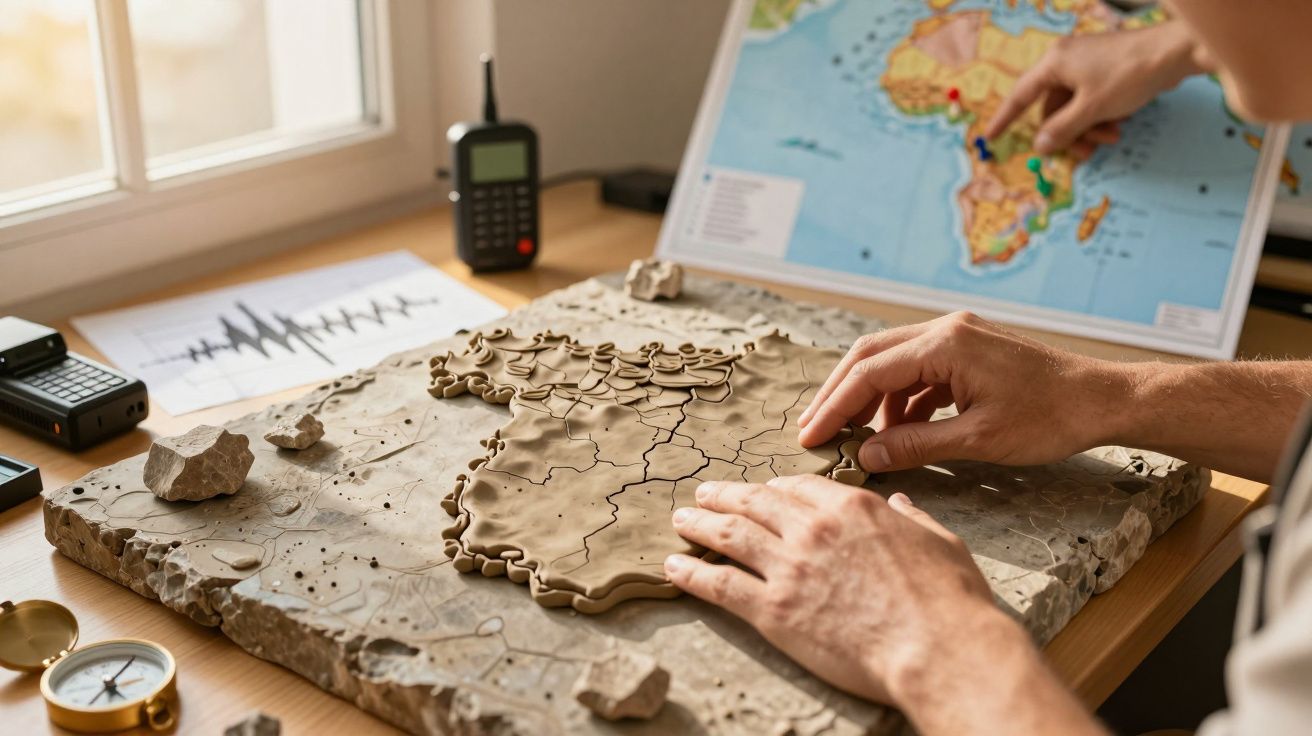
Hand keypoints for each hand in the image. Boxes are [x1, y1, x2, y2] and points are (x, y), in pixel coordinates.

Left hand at [665, 476, 1107, 735]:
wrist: (938, 648)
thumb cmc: (949, 600)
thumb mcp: (938, 540)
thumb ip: (911, 518)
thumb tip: (900, 504)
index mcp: (852, 507)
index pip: (798, 486)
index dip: (773, 487)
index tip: (760, 489)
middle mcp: (813, 528)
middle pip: (754, 501)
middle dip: (724, 494)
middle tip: (704, 493)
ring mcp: (789, 567)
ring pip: (729, 535)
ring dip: (699, 524)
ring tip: (680, 520)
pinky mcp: (773, 610)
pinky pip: (719, 584)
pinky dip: (691, 572)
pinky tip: (673, 567)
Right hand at [797, 312, 1124, 472]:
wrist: (1105, 400)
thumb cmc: (1051, 418)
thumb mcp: (980, 440)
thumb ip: (918, 445)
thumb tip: (868, 456)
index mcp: (946, 344)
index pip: (869, 372)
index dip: (834, 406)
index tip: (810, 436)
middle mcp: (946, 330)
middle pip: (871, 356)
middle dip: (839, 394)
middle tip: (815, 430)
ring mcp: (957, 337)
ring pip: (892, 363)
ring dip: (869, 398)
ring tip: (854, 438)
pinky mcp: (967, 351)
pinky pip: (917, 371)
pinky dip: (899, 400)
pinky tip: (895, 431)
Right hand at [984, 21, 1203, 155]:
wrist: (1174, 53)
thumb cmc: (1128, 75)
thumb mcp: (1091, 109)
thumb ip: (1062, 130)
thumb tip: (1039, 146)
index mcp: (1054, 64)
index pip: (1021, 96)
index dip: (1005, 119)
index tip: (990, 137)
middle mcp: (1065, 62)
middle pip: (1052, 109)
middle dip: (1069, 133)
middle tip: (1086, 151)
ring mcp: (1086, 66)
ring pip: (1073, 108)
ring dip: (1088, 129)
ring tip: (1110, 138)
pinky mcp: (1104, 71)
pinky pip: (1090, 101)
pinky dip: (1099, 117)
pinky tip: (1117, 126)